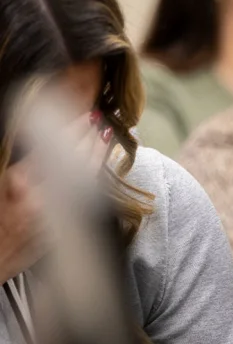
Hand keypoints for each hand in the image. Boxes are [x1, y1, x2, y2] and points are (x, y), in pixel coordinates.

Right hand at [0, 111, 113, 283]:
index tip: (85, 115)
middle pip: (75, 159)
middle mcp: (43, 197)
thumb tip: (40, 141)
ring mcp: (58, 214)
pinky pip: (86, 197)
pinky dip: (94, 178)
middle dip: (89, 137)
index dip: (73, 129)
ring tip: (104, 137)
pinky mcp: (67, 228)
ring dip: (97, 155)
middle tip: (99, 120)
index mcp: (19, 182)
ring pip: (86, 178)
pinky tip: (99, 166)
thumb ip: (18, 164)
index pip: (54, 147)